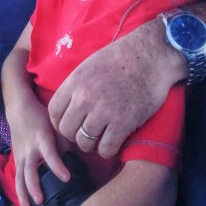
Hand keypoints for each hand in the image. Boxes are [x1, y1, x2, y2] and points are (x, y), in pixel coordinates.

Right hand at [8, 98, 69, 205]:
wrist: (19, 110)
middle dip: (34, 187)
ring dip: (23, 195)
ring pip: (19, 178)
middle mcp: (29, 149)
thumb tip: (80, 159)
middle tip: (40, 201)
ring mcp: (20, 155)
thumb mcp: (56, 125)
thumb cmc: (42, 117)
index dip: (57, 166)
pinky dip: (20, 192)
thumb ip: (66, 142)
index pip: (50, 154)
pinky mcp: (16, 159)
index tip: (67, 178)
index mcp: (42, 139)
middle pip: (29, 170)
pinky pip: (17, 178)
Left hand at [48, 19, 182, 156]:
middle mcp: (85, 98)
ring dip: (91, 145)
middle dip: (74, 135)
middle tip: (86, 133)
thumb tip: (68, 105)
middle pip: (66, 130)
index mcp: (75, 82)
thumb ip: (76, 85)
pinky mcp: (123, 124)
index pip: (54, 111)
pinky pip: (106, 149)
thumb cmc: (122, 58)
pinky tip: (114, 141)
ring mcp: (103, 112)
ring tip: (100, 138)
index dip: (59, 122)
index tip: (70, 124)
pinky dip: (108, 150)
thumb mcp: (90, 65)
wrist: (151, 56)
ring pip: (84, 142)